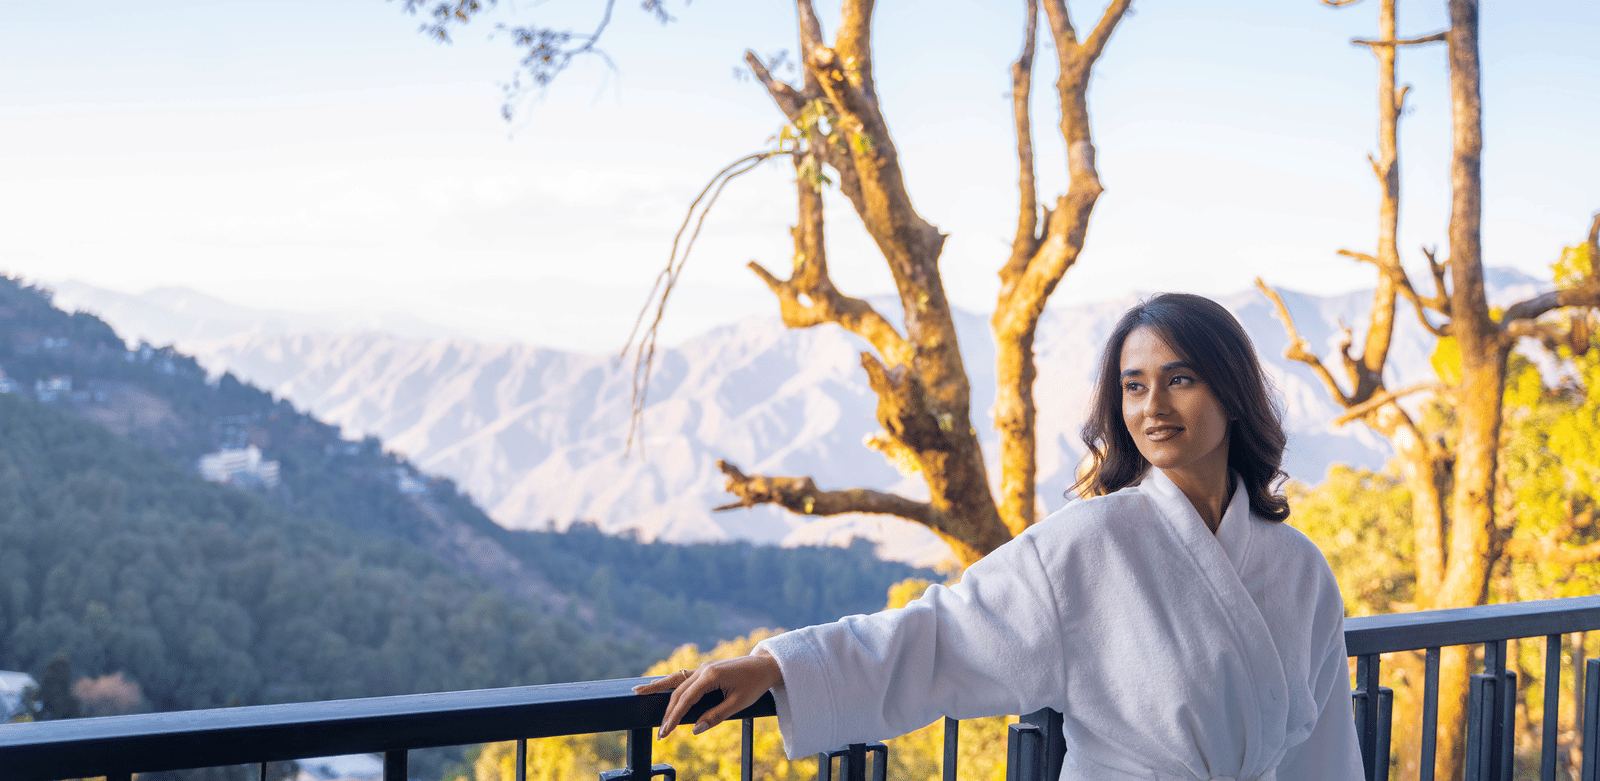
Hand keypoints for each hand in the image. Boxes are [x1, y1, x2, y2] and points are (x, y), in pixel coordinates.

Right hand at [632, 650, 783, 737]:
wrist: (766, 666)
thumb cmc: (755, 685)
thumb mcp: (738, 704)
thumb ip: (715, 716)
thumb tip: (694, 729)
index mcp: (711, 675)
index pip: (686, 700)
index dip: (673, 717)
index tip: (664, 733)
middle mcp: (703, 669)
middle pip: (678, 691)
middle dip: (667, 711)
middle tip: (659, 732)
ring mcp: (704, 667)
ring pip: (676, 679)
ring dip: (658, 688)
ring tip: (638, 692)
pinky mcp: (706, 669)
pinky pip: (684, 677)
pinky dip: (670, 683)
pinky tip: (659, 686)